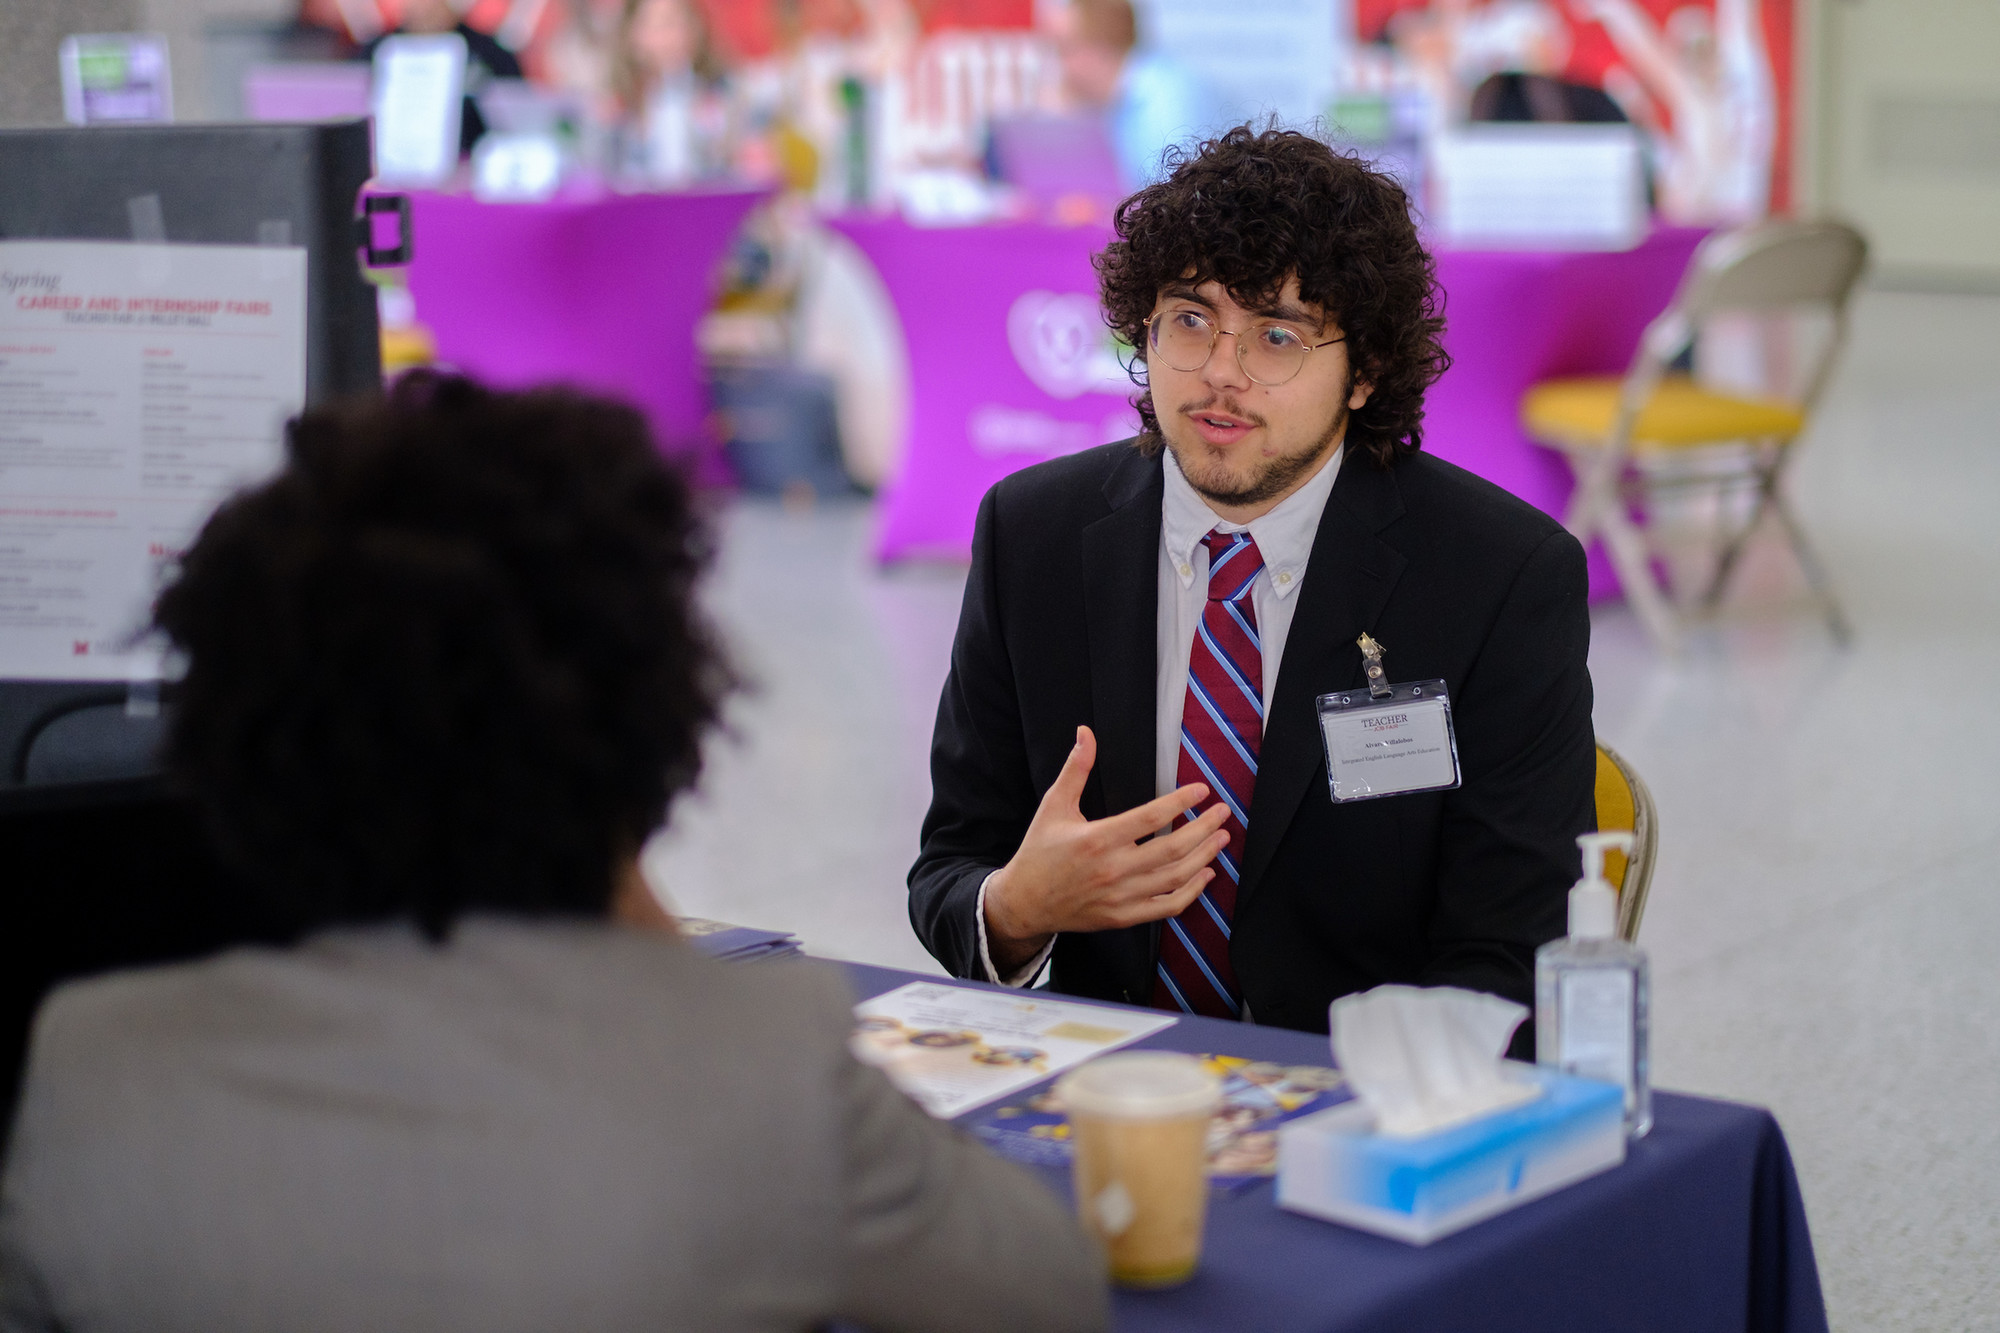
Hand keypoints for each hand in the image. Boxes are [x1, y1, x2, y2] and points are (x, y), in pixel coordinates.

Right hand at [984, 726, 1231, 973]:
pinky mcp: (1123, 917)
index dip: (1181, 802)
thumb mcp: (1054, 806)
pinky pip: (1167, 907)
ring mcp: (1120, 897)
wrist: (1024, 902)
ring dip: (1204, 857)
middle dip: (1205, 829)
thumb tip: (1085, 733)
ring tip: (1221, 838)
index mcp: (1098, 839)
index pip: (1151, 818)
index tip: (1202, 791)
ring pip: (1175, 878)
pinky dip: (1191, 892)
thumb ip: (1075, 769)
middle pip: (1173, 849)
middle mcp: (1113, 870)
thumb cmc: (1039, 852)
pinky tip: (1204, 874)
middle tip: (1223, 813)